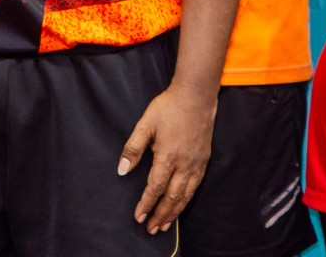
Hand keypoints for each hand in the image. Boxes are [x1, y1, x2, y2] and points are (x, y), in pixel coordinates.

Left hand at [117, 84, 217, 233]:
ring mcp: (196, 163)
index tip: (138, 216)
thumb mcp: (145, 124)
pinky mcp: (204, 160)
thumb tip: (122, 170)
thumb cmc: (169, 107)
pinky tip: (181, 205)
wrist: (196, 96)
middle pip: (171, 197)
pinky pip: (195, 186)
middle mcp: (184, 164)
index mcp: (167, 156)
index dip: (146, 204)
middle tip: (151, 228)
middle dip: (160, 215)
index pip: (154, 187)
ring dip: (174, 212)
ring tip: (165, 225)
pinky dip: (187, 200)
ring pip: (185, 195)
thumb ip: (133, 148)